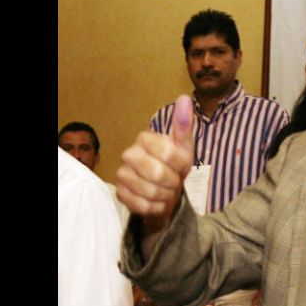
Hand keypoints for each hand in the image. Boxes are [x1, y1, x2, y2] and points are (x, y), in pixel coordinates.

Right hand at [116, 95, 194, 234]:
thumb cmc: (175, 165)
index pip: (168, 153)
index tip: (183, 166)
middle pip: (158, 173)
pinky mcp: (119, 193)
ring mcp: (122, 174)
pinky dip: (156, 206)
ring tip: (167, 190)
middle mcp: (129, 154)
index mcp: (145, 138)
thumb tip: (184, 98)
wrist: (164, 190)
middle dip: (173, 182)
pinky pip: (141, 205)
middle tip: (175, 181)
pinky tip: (157, 200)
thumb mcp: (185, 146)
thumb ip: (184, 124)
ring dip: (166, 195)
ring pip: (150, 191)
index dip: (181, 165)